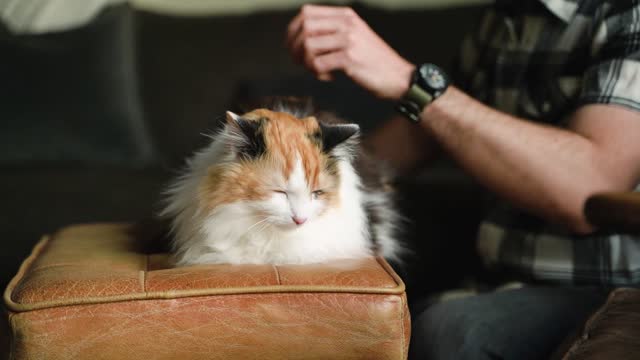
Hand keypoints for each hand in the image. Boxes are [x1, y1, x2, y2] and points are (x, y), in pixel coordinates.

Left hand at [286, 4, 414, 99]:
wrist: (398, 77)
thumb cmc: (374, 62)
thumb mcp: (355, 36)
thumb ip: (333, 32)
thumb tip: (301, 39)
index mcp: (346, 15)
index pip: (307, 12)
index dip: (293, 30)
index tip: (292, 45)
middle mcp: (347, 23)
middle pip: (304, 27)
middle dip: (295, 47)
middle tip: (300, 62)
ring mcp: (348, 40)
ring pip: (309, 46)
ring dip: (307, 63)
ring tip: (318, 71)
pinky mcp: (349, 58)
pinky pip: (318, 64)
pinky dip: (318, 74)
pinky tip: (329, 77)